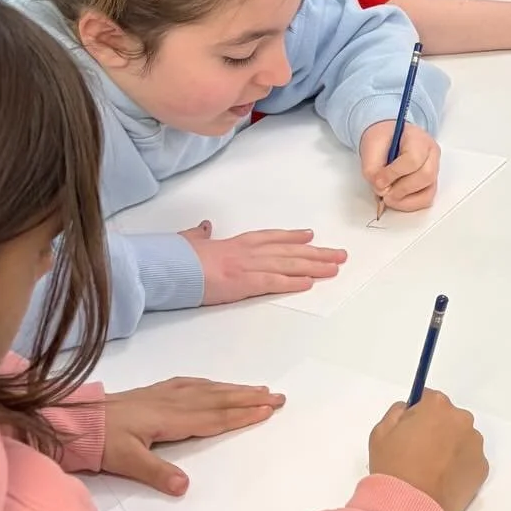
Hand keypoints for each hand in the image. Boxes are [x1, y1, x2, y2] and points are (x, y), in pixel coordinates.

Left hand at [102, 377, 284, 494]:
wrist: (76, 421)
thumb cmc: (101, 442)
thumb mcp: (126, 462)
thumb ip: (156, 473)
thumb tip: (184, 487)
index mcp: (171, 420)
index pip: (215, 417)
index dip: (243, 414)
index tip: (268, 409)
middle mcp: (173, 403)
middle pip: (218, 400)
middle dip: (249, 398)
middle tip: (277, 396)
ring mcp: (164, 395)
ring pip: (208, 390)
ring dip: (235, 390)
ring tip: (258, 389)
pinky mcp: (155, 392)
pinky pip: (191, 384)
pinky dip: (210, 384)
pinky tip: (216, 384)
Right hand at [182, 223, 347, 304]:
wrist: (171, 267)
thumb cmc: (178, 256)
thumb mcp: (191, 241)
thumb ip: (200, 235)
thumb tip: (204, 227)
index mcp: (237, 243)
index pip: (272, 238)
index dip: (293, 237)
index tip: (311, 236)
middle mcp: (248, 252)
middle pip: (289, 251)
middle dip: (317, 253)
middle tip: (339, 255)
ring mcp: (249, 266)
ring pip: (289, 264)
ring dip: (314, 266)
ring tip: (334, 268)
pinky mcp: (245, 283)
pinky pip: (274, 282)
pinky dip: (293, 282)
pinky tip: (310, 282)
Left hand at [359, 121, 439, 213]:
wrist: (387, 139)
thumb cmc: (382, 140)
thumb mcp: (371, 147)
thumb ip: (372, 169)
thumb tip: (381, 189)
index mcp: (418, 138)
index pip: (413, 159)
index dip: (394, 174)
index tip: (378, 181)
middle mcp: (431, 153)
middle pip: (426, 175)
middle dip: (402, 189)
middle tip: (384, 193)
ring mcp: (434, 169)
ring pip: (429, 190)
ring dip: (406, 199)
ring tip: (389, 198)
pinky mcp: (431, 183)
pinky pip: (426, 199)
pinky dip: (410, 204)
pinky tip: (397, 201)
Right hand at [368, 388, 488, 510]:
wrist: (410, 507)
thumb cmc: (393, 467)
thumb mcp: (381, 432)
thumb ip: (397, 412)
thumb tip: (410, 409)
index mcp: (438, 406)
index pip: (430, 399)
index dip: (419, 415)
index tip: (412, 431)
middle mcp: (462, 420)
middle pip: (449, 418)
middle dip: (438, 430)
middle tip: (420, 453)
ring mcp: (475, 445)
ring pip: (462, 439)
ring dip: (451, 447)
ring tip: (432, 470)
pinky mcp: (482, 468)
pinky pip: (470, 461)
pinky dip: (459, 467)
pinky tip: (443, 480)